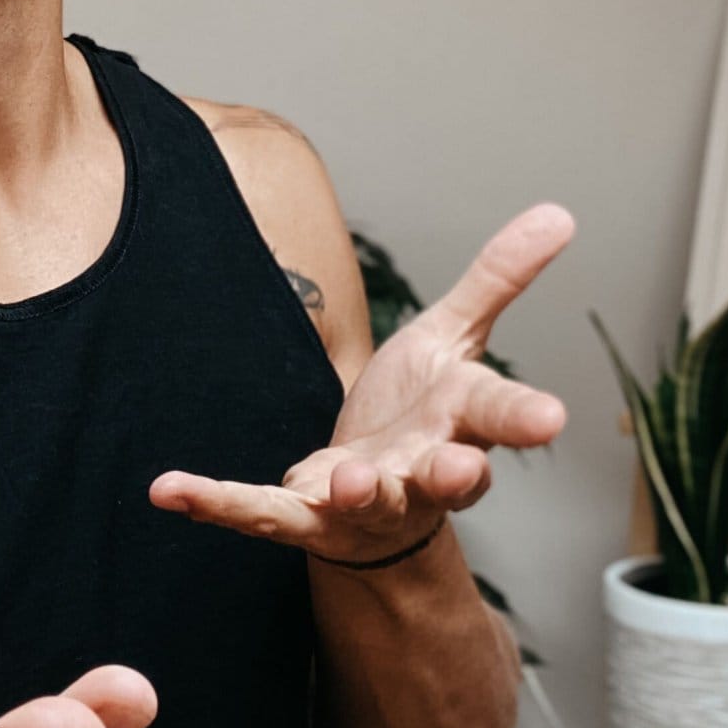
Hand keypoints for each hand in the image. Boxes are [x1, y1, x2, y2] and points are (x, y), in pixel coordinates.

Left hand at [149, 203, 573, 564]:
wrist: (374, 501)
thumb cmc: (422, 415)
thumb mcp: (455, 340)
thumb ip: (498, 280)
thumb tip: (559, 213)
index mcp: (459, 423)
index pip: (496, 416)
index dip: (522, 418)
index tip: (552, 418)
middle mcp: (418, 473)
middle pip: (443, 477)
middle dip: (451, 477)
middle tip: (461, 472)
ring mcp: (360, 502)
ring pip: (362, 501)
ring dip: (353, 491)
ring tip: (344, 480)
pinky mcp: (300, 514)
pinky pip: (257, 510)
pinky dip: (214, 502)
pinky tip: (168, 491)